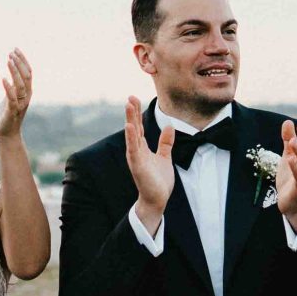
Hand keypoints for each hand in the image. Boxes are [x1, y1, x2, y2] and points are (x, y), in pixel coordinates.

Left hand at [0, 49, 33, 140]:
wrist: (7, 134)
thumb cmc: (7, 115)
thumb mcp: (11, 97)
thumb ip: (13, 87)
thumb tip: (11, 74)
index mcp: (27, 92)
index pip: (28, 72)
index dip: (23, 60)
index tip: (15, 50)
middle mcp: (27, 97)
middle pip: (27, 76)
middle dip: (20, 63)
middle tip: (12, 52)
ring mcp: (21, 104)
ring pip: (21, 85)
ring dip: (15, 71)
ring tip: (8, 61)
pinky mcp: (13, 111)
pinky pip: (12, 98)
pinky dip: (8, 88)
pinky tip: (3, 79)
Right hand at [123, 96, 175, 224]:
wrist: (158, 198)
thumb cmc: (158, 180)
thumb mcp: (164, 157)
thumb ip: (165, 142)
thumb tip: (169, 126)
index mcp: (142, 148)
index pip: (139, 126)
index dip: (136, 113)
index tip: (134, 98)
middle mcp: (136, 150)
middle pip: (134, 127)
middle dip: (132, 112)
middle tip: (129, 97)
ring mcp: (136, 158)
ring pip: (132, 135)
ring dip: (130, 120)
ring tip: (128, 106)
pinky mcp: (137, 166)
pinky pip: (133, 149)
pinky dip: (131, 138)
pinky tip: (130, 126)